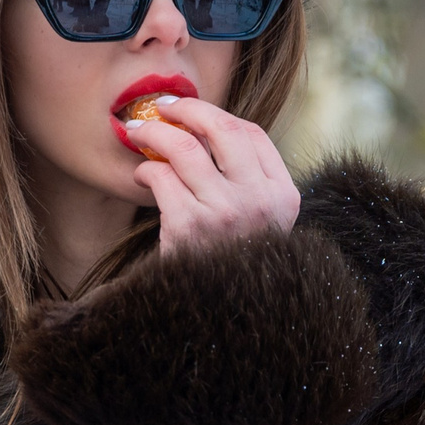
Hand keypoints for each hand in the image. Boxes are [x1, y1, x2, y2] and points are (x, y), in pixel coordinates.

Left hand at [121, 96, 299, 254]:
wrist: (215, 317)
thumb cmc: (229, 266)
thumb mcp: (259, 226)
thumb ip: (247, 184)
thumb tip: (205, 130)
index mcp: (284, 198)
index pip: (252, 135)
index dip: (216, 115)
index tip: (191, 110)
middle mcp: (259, 202)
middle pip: (221, 129)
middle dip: (186, 109)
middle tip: (162, 107)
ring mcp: (225, 214)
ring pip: (183, 147)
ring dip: (154, 134)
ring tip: (139, 135)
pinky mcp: (189, 227)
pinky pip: (160, 176)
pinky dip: (145, 170)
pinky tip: (141, 175)